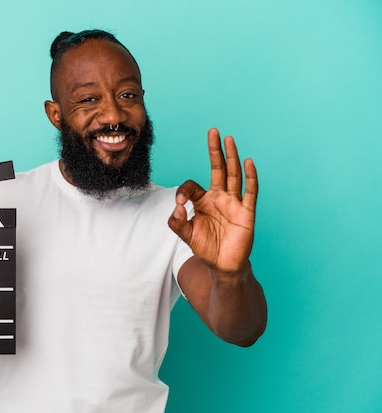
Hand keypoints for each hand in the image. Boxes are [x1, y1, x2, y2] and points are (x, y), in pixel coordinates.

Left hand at [168, 128, 257, 273]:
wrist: (223, 265)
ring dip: (231, 157)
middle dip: (215, 151)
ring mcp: (234, 203)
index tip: (180, 204)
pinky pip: (250, 192)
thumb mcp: (186, 235)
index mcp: (204, 201)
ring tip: (228, 139)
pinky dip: (250, 177)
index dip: (184, 190)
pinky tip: (248, 162)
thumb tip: (177, 208)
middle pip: (218, 169)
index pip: (193, 185)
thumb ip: (177, 222)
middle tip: (213, 131)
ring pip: (233, 175)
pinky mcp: (246, 212)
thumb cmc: (206, 248)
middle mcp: (219, 197)